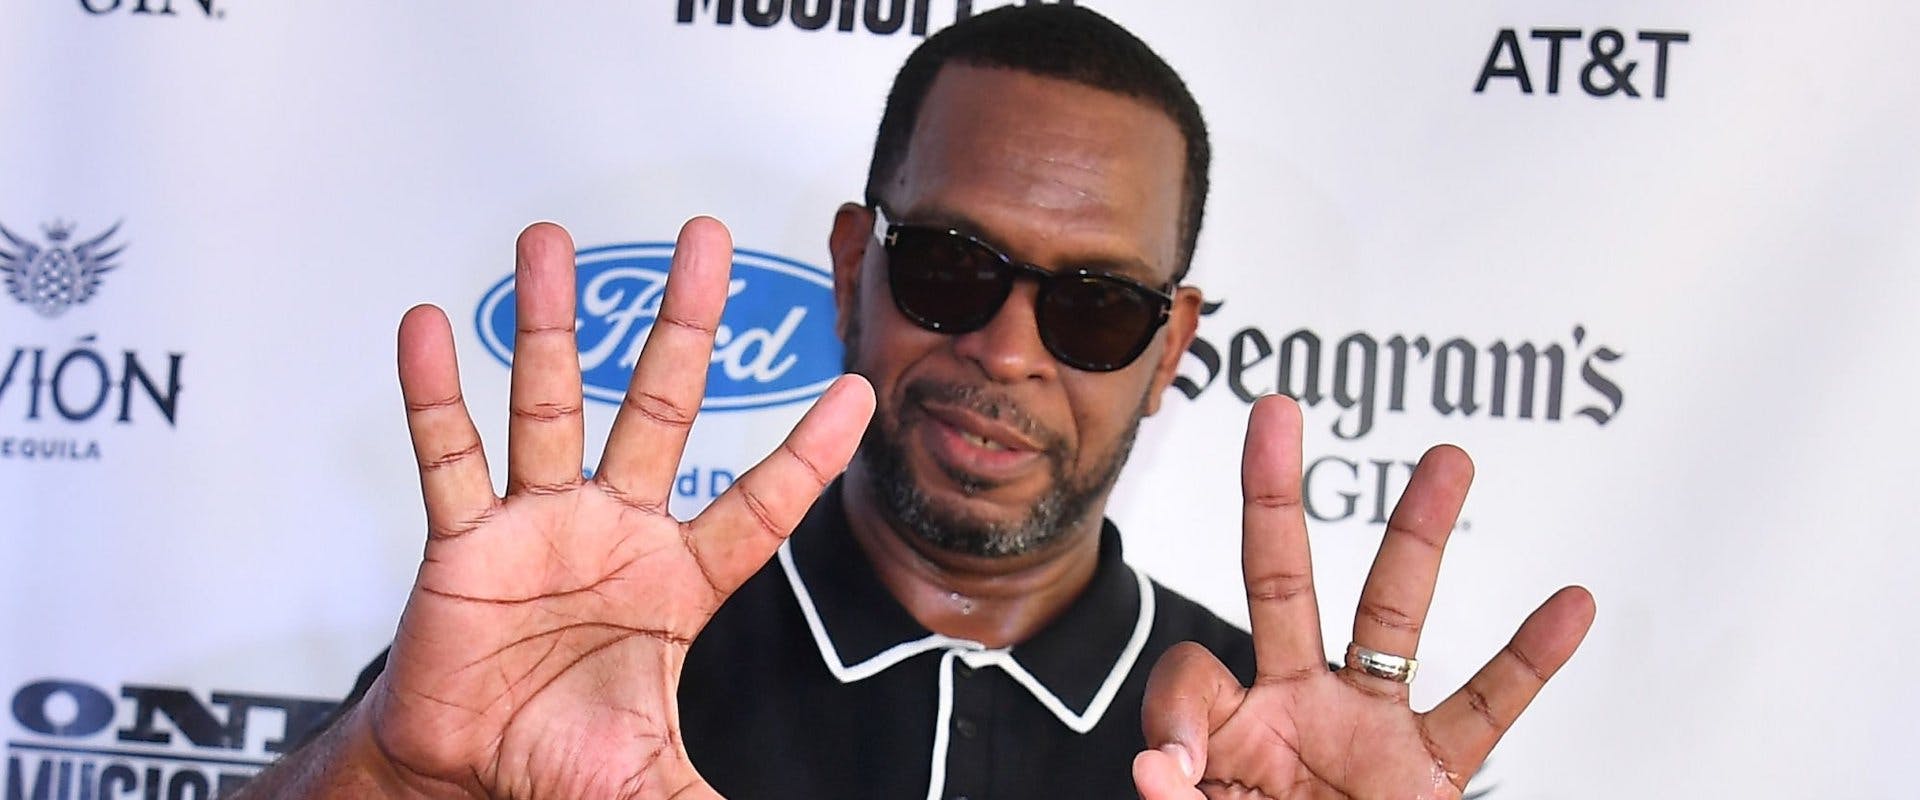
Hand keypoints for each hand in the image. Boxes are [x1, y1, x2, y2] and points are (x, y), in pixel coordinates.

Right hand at [366, 219, 872, 797]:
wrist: (465, 774)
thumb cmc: (561, 759)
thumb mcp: (655, 779)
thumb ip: (710, 797)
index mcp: (677, 580)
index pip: (757, 506)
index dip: (806, 457)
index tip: (857, 394)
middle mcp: (613, 530)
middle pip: (659, 407)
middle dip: (684, 324)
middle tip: (706, 238)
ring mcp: (537, 525)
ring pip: (549, 404)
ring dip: (551, 324)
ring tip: (548, 240)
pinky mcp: (462, 544)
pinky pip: (448, 459)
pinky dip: (435, 396)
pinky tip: (429, 328)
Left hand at [1132, 396, 1593, 799]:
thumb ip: (1180, 799)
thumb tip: (1156, 767)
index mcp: (1229, 730)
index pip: (1193, 673)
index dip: (1176, 714)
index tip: (1171, 774)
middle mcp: (1297, 710)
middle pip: (1281, 581)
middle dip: (1276, 496)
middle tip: (1276, 410)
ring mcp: (1370, 734)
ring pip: (1395, 618)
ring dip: (1418, 537)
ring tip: (1449, 460)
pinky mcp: (1434, 774)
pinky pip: (1488, 712)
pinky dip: (1528, 662)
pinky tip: (1571, 605)